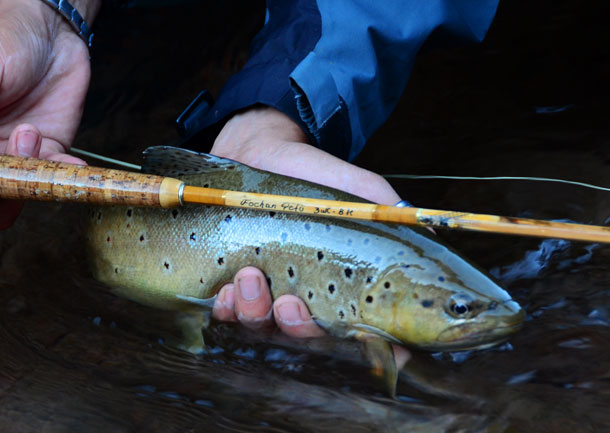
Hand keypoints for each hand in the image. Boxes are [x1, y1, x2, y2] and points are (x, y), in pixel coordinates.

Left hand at [210, 107, 409, 366]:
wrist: (258, 151)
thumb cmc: (311, 174)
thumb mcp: (354, 188)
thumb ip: (386, 209)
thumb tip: (428, 236)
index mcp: (341, 285)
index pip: (364, 332)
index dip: (378, 348)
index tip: (384, 352)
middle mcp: (305, 298)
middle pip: (307, 338)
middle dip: (299, 329)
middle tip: (290, 304)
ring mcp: (266, 295)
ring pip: (263, 328)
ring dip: (256, 313)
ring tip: (249, 277)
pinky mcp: (230, 285)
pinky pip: (226, 314)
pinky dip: (226, 309)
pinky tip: (225, 289)